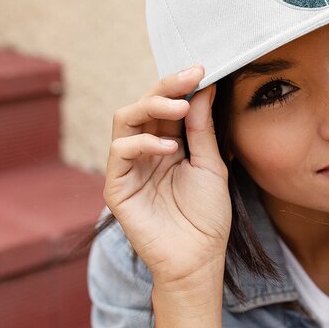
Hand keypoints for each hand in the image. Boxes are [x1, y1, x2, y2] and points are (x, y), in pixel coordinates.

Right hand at [103, 65, 230, 290]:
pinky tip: (169, 147)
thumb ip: (202, 129)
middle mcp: (145, 151)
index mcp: (168, 144)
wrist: (199, 259)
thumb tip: (203, 88)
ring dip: (151, 106)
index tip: (202, 68)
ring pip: (124, 119)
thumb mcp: (211, 165)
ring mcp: (128, 168)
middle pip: (143, 105)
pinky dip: (143, 142)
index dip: (180, 85)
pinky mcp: (116, 187)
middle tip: (190, 77)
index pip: (167, 105)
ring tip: (180, 107)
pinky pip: (120, 152)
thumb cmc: (207, 216)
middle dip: (166, 87)